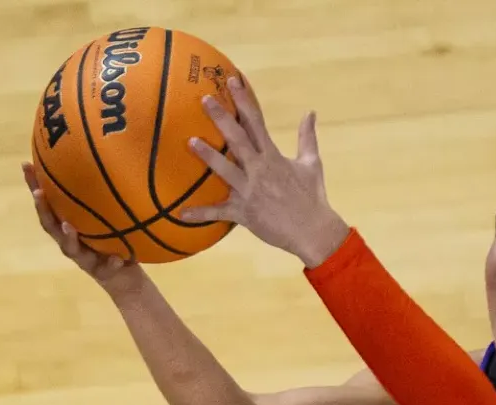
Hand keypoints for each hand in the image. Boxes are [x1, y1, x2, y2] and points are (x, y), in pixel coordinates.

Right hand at [22, 162, 143, 290]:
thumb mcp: (108, 216)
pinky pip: (107, 267)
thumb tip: (106, 158)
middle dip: (43, 209)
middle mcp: (71, 241)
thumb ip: (103, 196)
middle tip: (39, 193)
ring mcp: (85, 258)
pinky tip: (117, 258)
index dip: (34, 186)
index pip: (48, 203)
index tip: (26, 165)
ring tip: (68, 226)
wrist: (125, 278)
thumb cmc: (114, 242)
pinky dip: (111, 262)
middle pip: (50, 225)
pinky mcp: (102, 272)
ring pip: (71, 249)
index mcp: (68, 225)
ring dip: (68, 237)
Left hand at [180, 77, 350, 266]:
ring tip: (190, 141)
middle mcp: (260, 170)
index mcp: (274, 157)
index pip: (257, 122)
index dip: (244, 100)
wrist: (313, 232)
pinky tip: (182, 213)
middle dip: (221, 118)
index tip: (233, 81)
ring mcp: (250, 192)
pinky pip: (218, 213)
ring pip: (225, 171)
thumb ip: (307, 137)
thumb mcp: (313, 164)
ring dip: (207, 156)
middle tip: (205, 100)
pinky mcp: (244, 213)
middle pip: (237, 140)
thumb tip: (310, 113)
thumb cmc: (313, 197)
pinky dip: (200, 214)